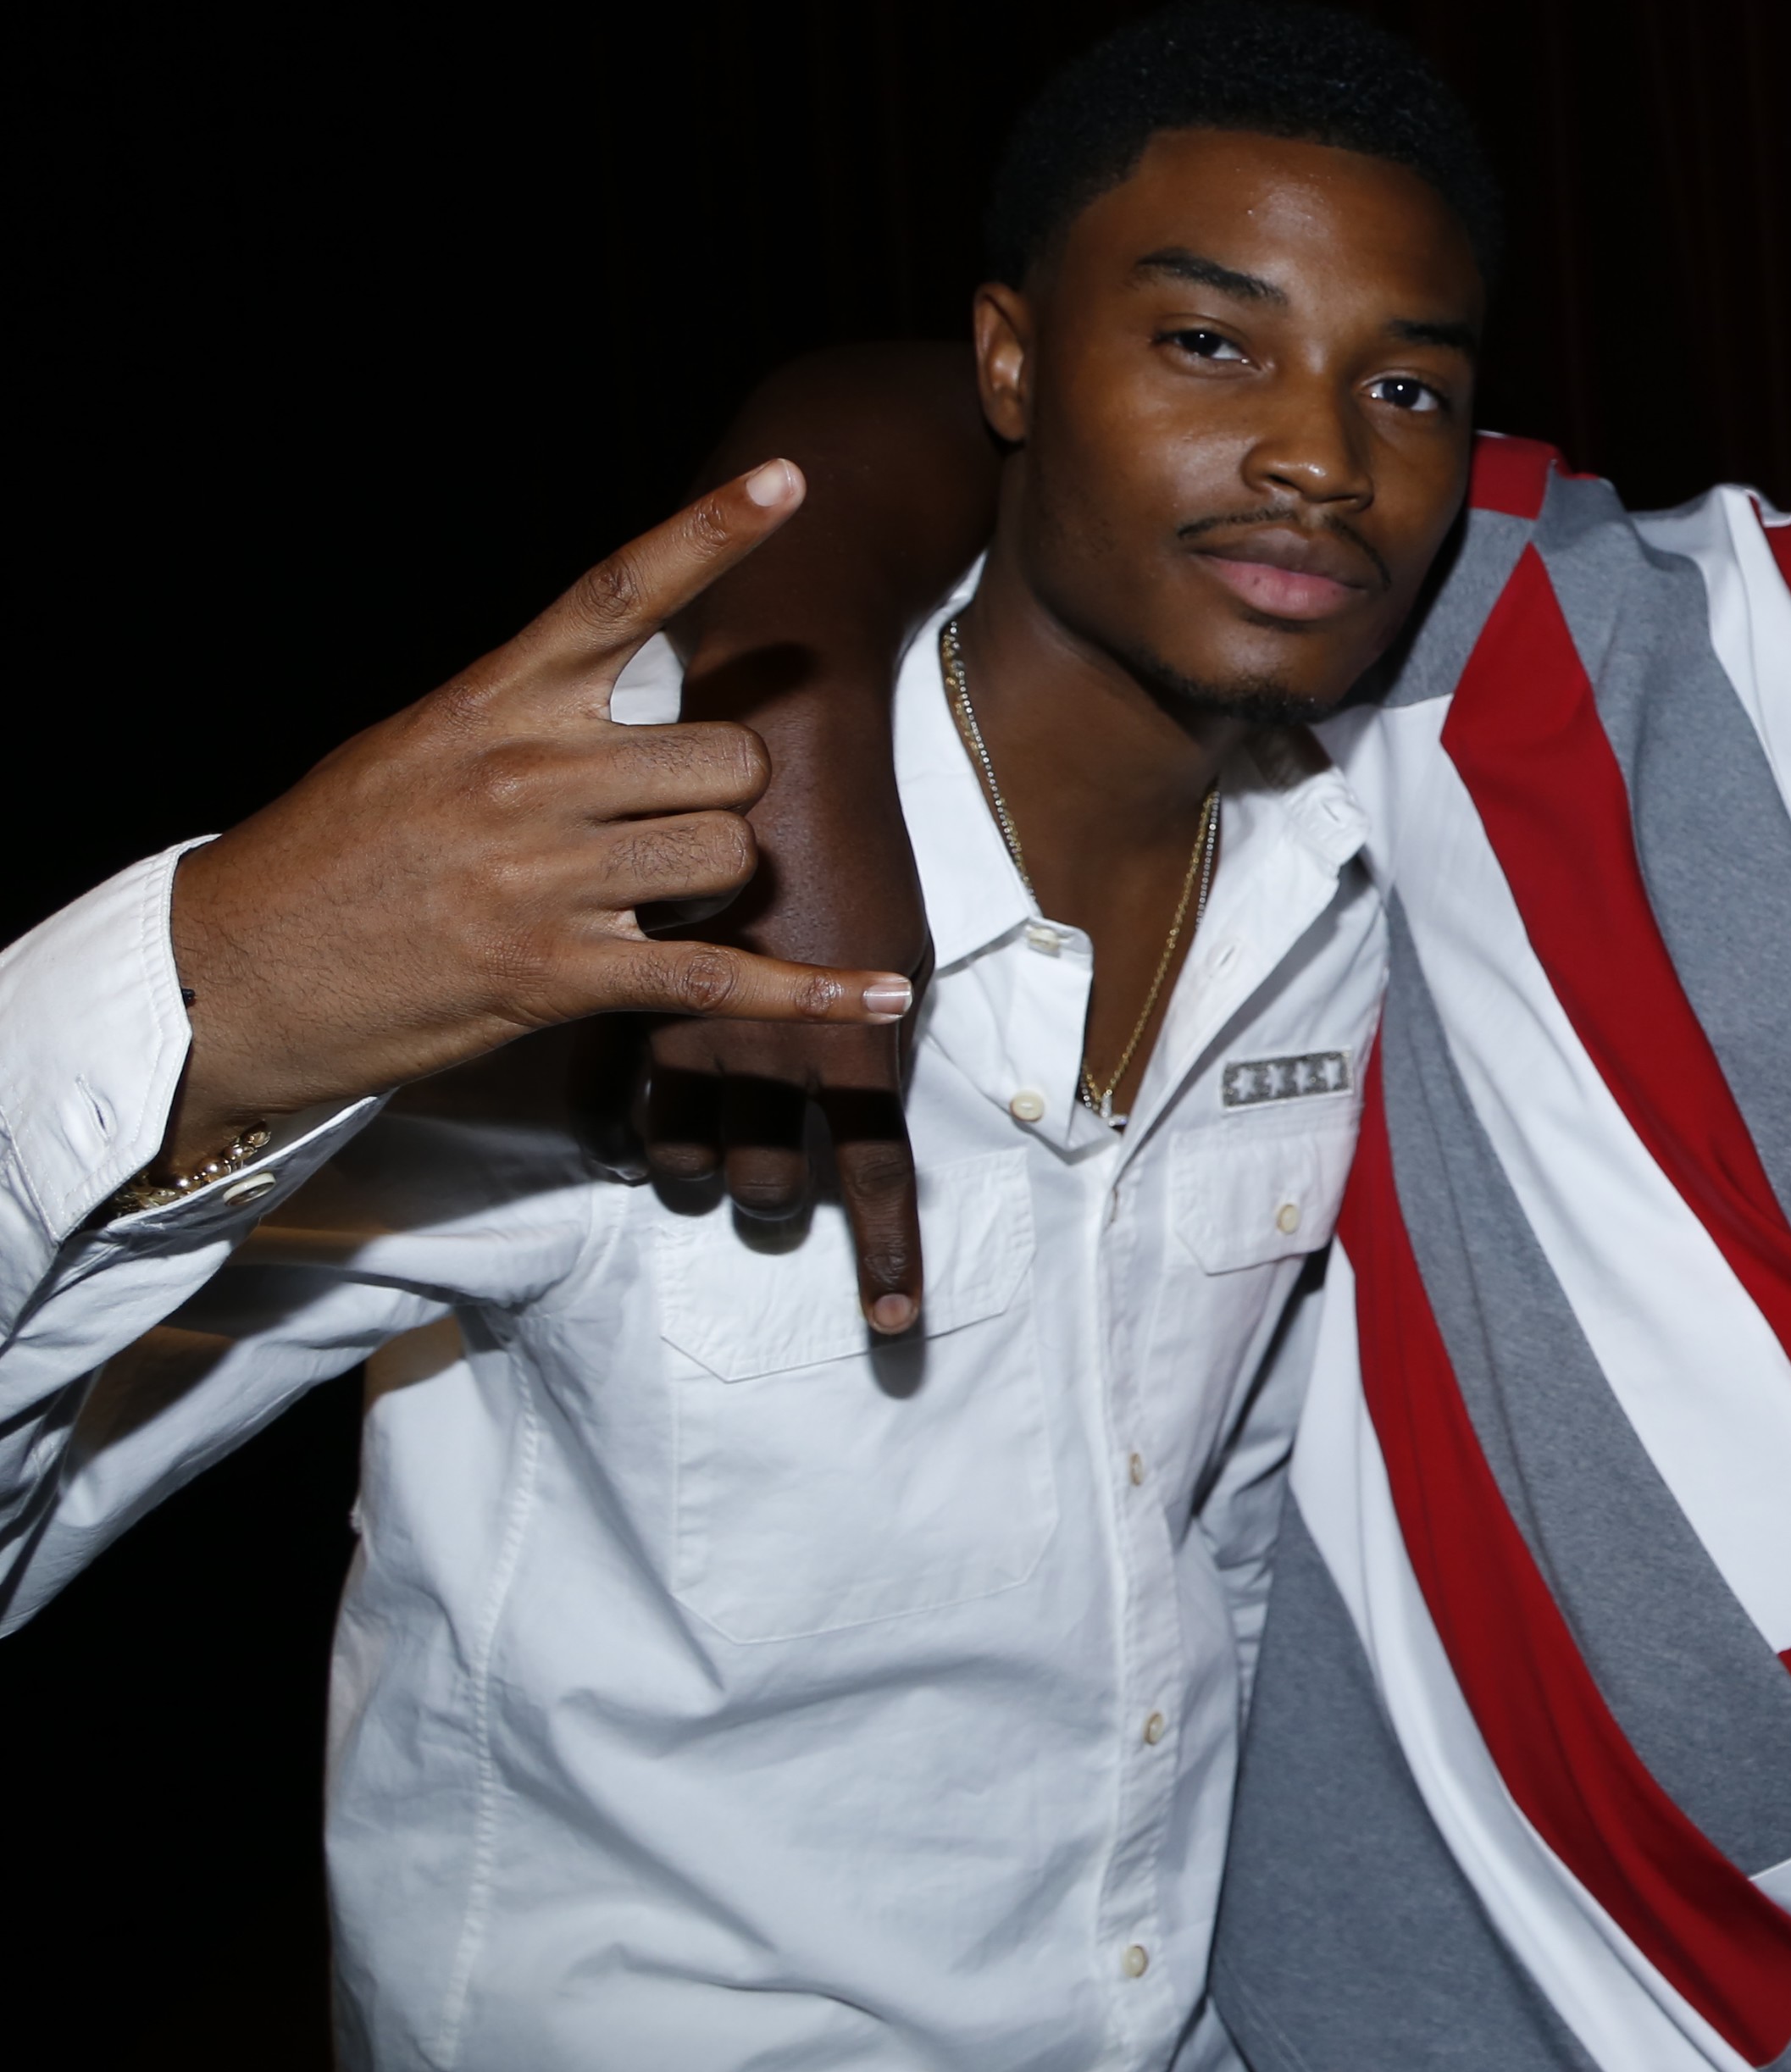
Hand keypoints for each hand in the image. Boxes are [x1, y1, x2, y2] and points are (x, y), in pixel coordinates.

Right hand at [160, 464, 913, 1170]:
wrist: (226, 970)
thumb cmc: (332, 856)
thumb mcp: (417, 747)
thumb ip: (527, 718)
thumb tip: (632, 701)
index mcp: (495, 703)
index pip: (617, 591)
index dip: (713, 531)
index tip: (791, 477)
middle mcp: (528, 775)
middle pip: (729, 758)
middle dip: (726, 799)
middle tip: (666, 829)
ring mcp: (543, 875)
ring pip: (728, 855)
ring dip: (713, 886)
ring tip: (641, 905)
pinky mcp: (554, 972)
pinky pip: (720, 975)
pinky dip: (811, 993)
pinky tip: (879, 993)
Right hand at [624, 714, 932, 1333]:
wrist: (777, 745)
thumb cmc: (857, 836)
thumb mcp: (898, 937)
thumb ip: (878, 1024)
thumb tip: (877, 1087)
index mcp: (852, 1043)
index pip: (877, 1176)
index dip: (888, 1256)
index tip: (893, 1327)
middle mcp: (767, 1056)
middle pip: (773, 1185)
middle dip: (778, 1200)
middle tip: (774, 1196)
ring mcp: (685, 1036)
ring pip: (686, 1162)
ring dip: (703, 1174)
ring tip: (705, 1169)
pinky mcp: (618, 1004)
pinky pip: (611, 1107)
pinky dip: (626, 1134)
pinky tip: (628, 1144)